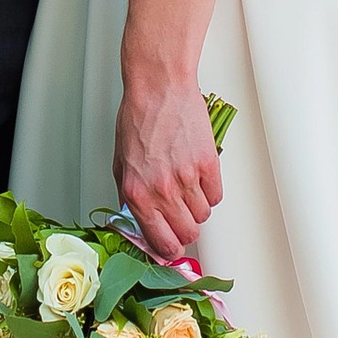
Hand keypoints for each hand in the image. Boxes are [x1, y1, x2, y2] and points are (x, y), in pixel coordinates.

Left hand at [114, 74, 222, 262]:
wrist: (159, 88)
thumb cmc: (138, 119)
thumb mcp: (121, 163)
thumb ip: (129, 199)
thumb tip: (140, 225)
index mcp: (137, 194)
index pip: (161, 242)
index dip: (168, 249)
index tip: (171, 247)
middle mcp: (162, 190)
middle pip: (187, 234)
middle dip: (185, 230)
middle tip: (181, 216)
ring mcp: (187, 177)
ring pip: (203, 216)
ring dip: (197, 207)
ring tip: (187, 187)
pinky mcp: (208, 164)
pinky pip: (216, 195)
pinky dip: (209, 190)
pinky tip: (198, 175)